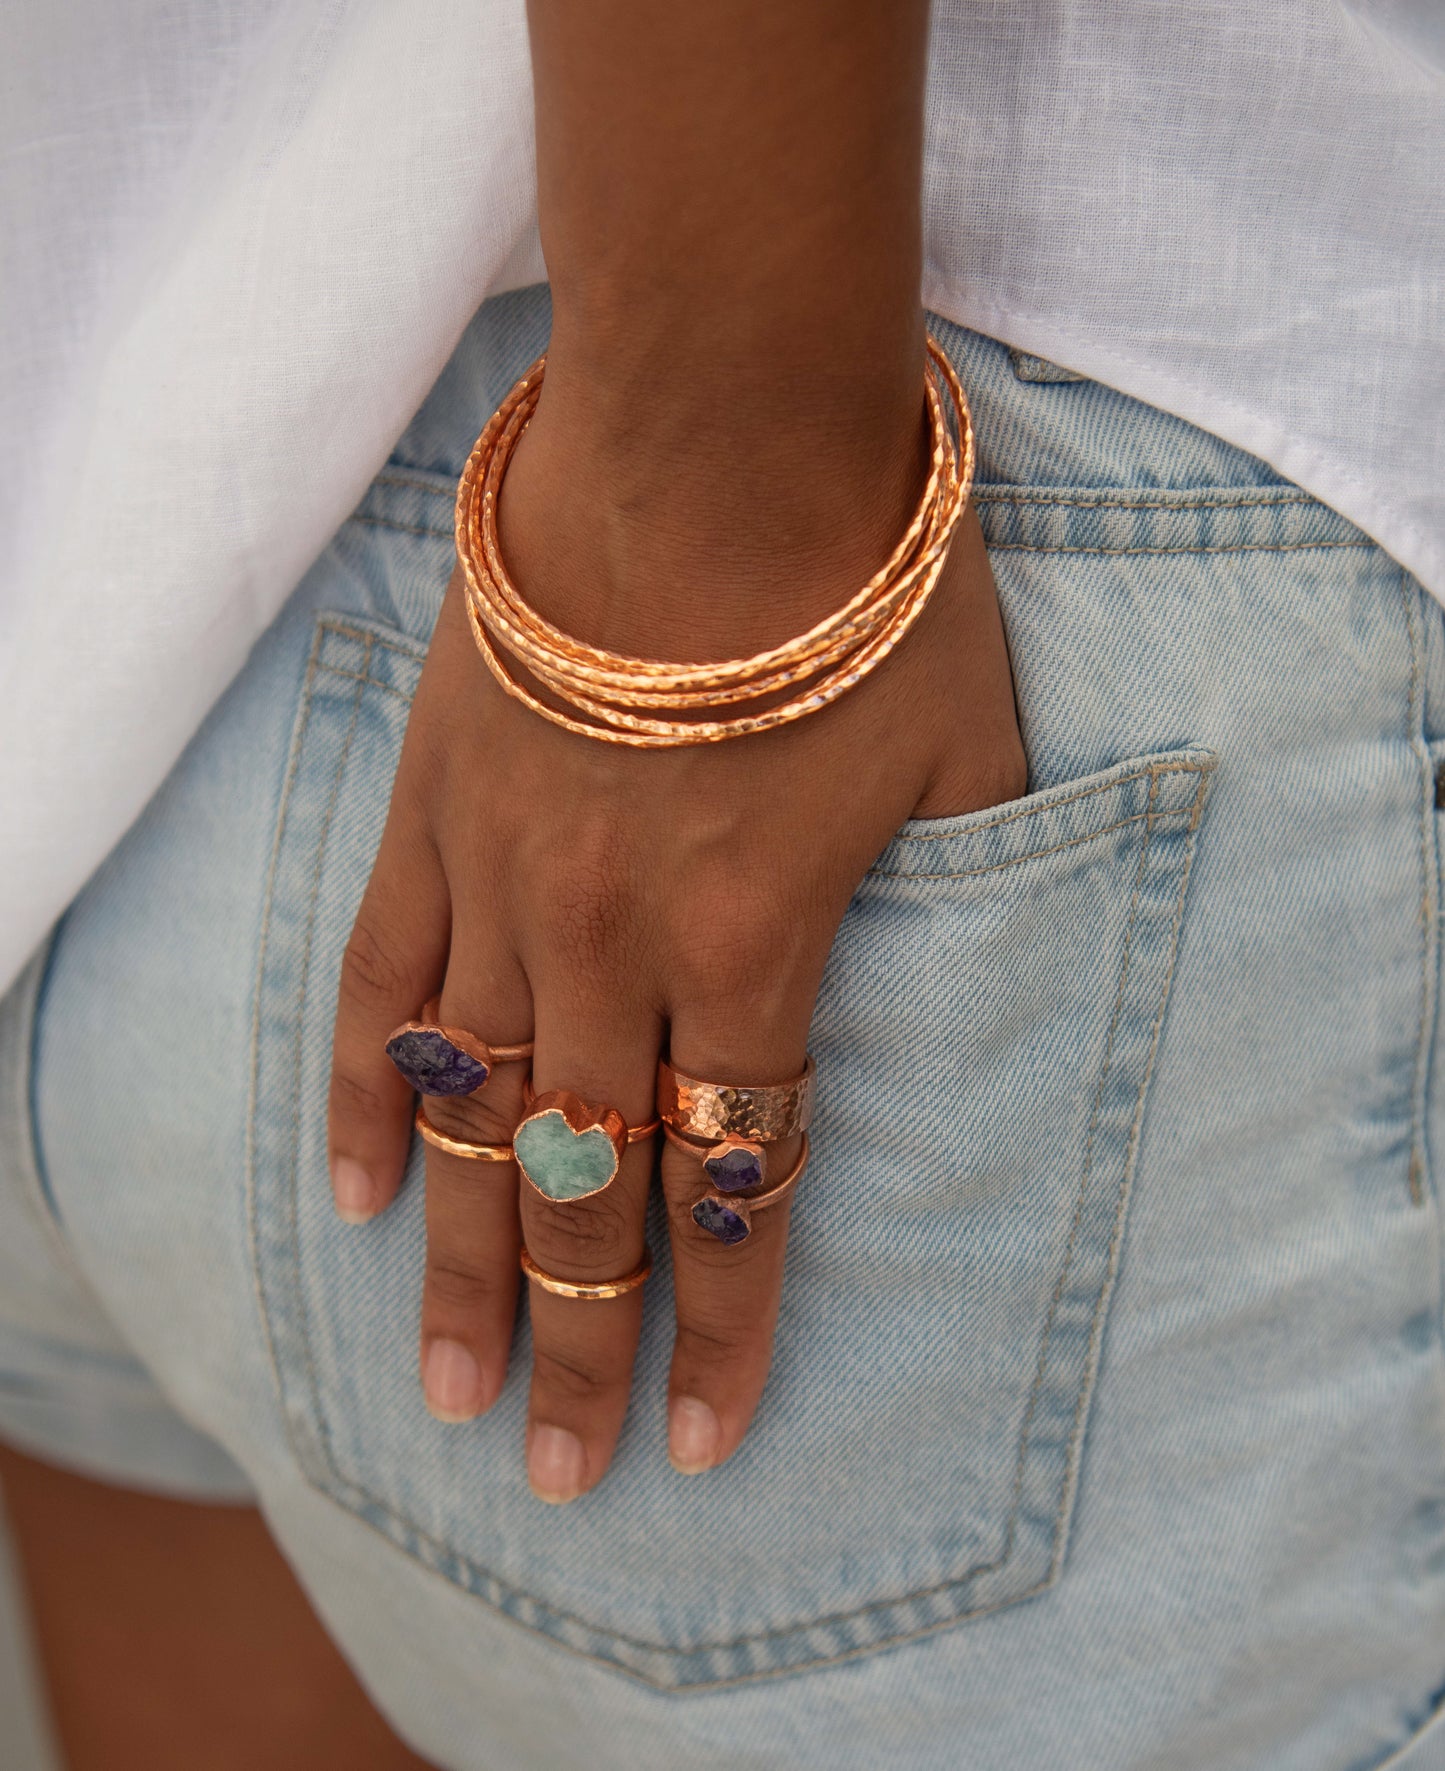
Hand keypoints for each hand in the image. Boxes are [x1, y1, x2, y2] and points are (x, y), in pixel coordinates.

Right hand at [327, 380, 1025, 1500]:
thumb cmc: (862, 583)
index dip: (724, 1322)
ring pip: (471, 1112)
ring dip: (462, 1262)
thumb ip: (970, 881)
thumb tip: (978, 959)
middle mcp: (615, 942)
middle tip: (551, 1470)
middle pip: (591, 1184)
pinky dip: (363, 1092)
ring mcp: (507, 880)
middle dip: (583, 1342)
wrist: (721, 425)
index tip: (701, 1440)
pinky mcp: (435, 810)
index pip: (738, 1176)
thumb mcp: (968, 746)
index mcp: (756, 941)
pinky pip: (377, 978)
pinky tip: (354, 1191)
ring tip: (444, 1387)